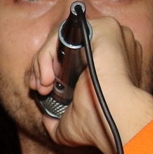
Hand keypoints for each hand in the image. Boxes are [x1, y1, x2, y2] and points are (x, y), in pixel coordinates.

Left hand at [27, 14, 152, 153]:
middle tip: (38, 88)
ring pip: (62, 38)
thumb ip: (58, 120)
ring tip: (43, 86)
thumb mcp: (72, 125)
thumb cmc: (100, 125)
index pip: (71, 55)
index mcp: (109, 63)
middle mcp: (113, 45)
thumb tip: (47, 119)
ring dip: (43, 62)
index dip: (50, 70)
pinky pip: (64, 34)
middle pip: (64, 44)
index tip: (41, 89)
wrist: (114, 119)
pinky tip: (49, 76)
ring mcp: (111, 34)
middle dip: (42, 67)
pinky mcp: (104, 28)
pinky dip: (48, 54)